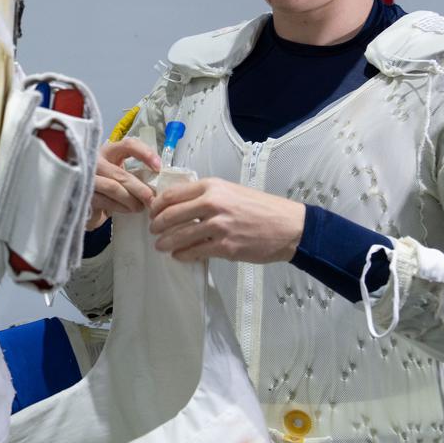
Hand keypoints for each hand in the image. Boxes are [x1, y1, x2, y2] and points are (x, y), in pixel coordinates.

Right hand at [86, 138, 162, 230]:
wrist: (86, 200)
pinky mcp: (85, 193)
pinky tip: (128, 210)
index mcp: (109, 151)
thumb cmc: (110, 184)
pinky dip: (120, 207)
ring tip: (140, 207)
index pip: (129, 145)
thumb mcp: (122, 173)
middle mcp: (96, 161)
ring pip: (113, 188)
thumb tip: (160, 180)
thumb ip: (137, 172)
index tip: (158, 167)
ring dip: (130, 200)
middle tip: (152, 198)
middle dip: (140, 188)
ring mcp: (88, 177)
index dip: (145, 154)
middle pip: (121, 173)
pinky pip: (106, 200)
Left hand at [149, 177, 304, 262]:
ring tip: (160, 245)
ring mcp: (218, 226)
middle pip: (171, 215)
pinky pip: (195, 251)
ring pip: (180, 236)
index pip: (172, 195)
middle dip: (157, 225)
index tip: (152, 212)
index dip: (157, 205)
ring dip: (165, 242)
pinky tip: (178, 255)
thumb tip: (180, 205)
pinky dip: (182, 255)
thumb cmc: (262, 208)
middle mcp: (213, 203)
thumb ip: (207, 195)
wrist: (290, 227)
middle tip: (153, 230)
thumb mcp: (232, 191)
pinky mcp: (225, 247)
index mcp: (212, 187)